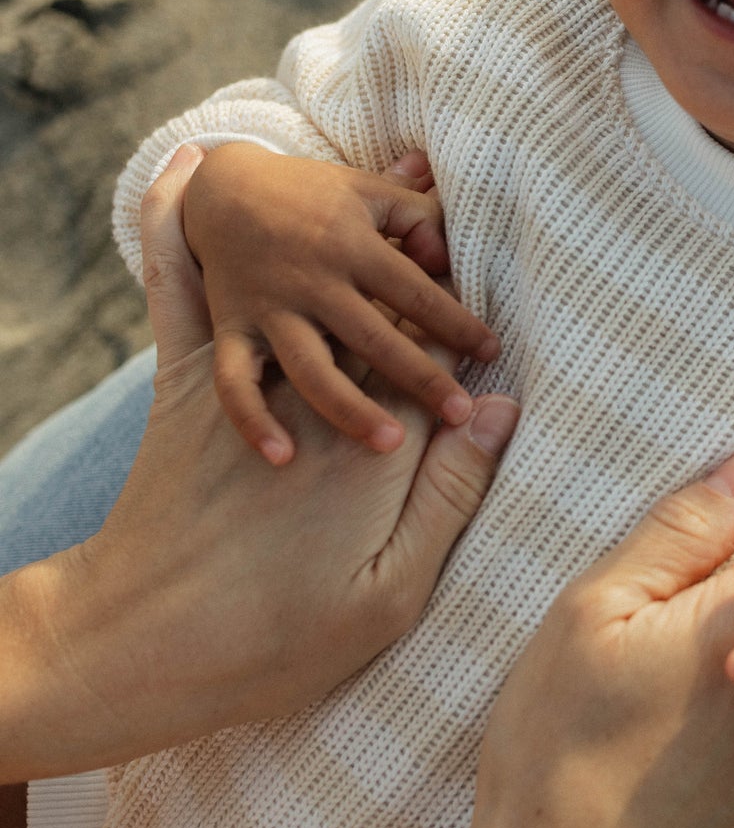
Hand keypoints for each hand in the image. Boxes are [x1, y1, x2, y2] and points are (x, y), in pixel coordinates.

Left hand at [3, 145, 519, 779]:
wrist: (140, 650)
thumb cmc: (276, 643)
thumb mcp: (389, 594)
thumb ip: (448, 497)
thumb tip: (498, 413)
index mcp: (368, 447)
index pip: (428, 354)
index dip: (460, 311)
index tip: (492, 277)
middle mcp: (307, 398)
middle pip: (372, 305)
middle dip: (412, 256)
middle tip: (440, 207)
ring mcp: (241, 388)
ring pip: (297, 285)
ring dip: (328, 232)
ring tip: (364, 178)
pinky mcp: (184, 393)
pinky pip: (182, 295)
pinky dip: (180, 237)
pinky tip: (179, 183)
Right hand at [180, 141, 499, 462]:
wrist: (223, 189)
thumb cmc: (311, 194)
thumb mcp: (368, 189)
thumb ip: (418, 217)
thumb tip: (449, 258)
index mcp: (350, 244)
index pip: (415, 291)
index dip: (456, 322)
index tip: (491, 353)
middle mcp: (312, 281)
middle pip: (372, 337)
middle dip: (419, 377)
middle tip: (460, 414)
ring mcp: (270, 310)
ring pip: (310, 369)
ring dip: (349, 410)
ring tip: (390, 445)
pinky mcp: (232, 330)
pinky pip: (235, 383)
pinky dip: (253, 421)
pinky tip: (282, 457)